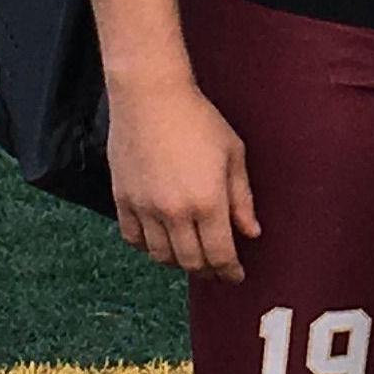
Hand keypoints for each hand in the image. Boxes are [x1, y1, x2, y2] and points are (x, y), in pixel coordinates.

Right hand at [105, 78, 260, 279]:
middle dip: (208, 271)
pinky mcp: (122, 200)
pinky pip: (134, 239)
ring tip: (191, 256)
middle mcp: (175, 212)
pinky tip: (161, 240)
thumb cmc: (198, 120)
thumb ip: (242, 198)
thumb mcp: (233, 154)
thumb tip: (251, 233)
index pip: (220, 255)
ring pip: (161, 256)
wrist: (150, 97)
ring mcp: (145, 208)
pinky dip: (149, 247)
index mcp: (208, 201)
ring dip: (178, 262)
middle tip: (217, 270)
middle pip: (191, 262)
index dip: (230, 271)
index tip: (236, 276)